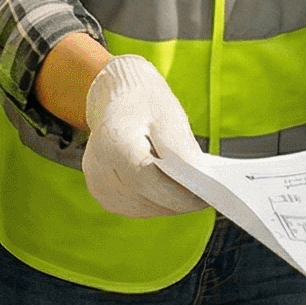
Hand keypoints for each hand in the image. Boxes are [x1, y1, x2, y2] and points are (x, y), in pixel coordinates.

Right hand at [82, 56, 206, 217]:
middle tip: (208, 198)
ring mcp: (98, 184)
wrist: (115, 96)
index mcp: (114, 144)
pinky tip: (172, 193)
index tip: (206, 198)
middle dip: (178, 202)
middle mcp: (99, 169)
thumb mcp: (168, 115)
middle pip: (146, 199)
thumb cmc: (145, 102)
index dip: (178, 195)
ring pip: (142, 208)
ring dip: (168, 205)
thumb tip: (201, 180)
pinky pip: (135, 207)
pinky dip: (155, 203)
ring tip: (194, 196)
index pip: (148, 182)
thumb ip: (182, 149)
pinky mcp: (102, 192)